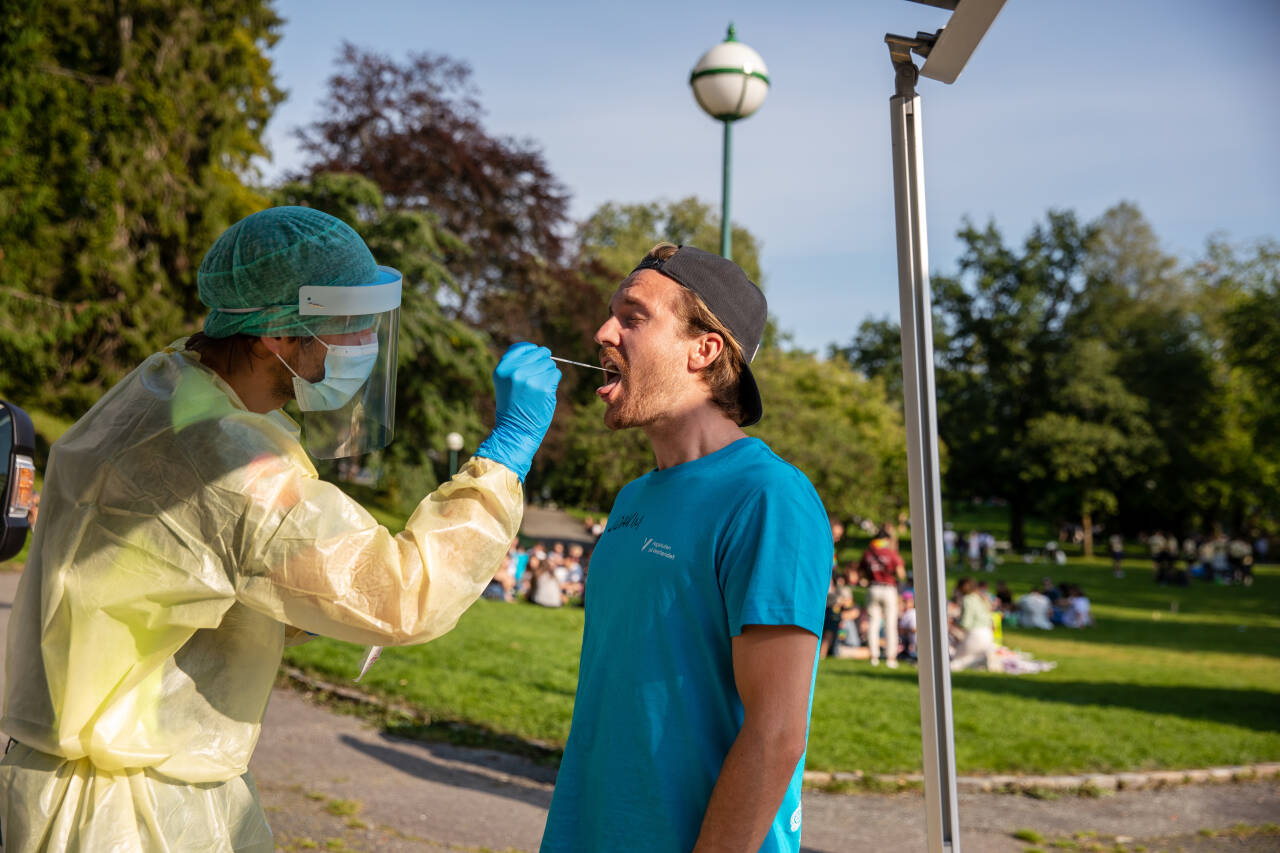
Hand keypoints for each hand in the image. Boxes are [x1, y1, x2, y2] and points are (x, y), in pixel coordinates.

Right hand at [475, 343, 560, 480]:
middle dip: (542, 363)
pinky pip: (555, 374)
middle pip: (538, 353)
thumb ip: (517, 365)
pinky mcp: (543, 386)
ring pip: (549, 364)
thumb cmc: (513, 406)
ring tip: (538, 389)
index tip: (534, 359)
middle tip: (537, 379)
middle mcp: (514, 371)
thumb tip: (538, 350)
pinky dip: (553, 382)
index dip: (531, 351)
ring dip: (548, 374)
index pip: (521, 347)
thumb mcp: (506, 382)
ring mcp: (529, 378)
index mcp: (502, 368)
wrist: (515, 431)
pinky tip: (544, 393)